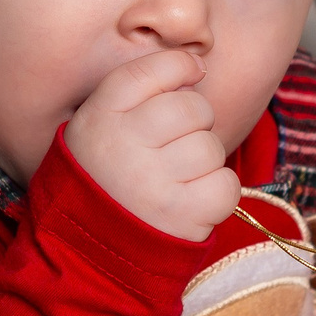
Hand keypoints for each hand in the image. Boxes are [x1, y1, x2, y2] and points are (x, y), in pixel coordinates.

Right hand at [65, 49, 238, 241]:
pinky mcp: (180, 216)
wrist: (90, 248)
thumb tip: (197, 67)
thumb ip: (139, 91)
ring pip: (211, 147)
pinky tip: (193, 199)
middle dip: (197, 122)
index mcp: (99, 116)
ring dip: (205, 162)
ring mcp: (153, 182)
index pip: (151, 70)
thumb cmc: (104, 176)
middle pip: (193, 107)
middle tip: (177, 144)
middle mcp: (123, 146)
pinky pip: (226, 185)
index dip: (180, 66)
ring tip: (179, 178)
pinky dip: (218, 192)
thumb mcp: (99, 124)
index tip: (190, 74)